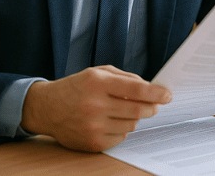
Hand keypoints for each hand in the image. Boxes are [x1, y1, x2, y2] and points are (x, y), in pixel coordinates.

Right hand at [21, 65, 171, 151]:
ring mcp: (93, 126)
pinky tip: (110, 122)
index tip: (167, 95)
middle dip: (151, 107)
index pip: (136, 90)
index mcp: (97, 83)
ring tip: (122, 111)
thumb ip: (125, 78)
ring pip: (131, 125)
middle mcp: (95, 105)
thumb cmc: (76, 87)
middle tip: (154, 105)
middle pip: (138, 110)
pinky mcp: (92, 142)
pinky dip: (121, 130)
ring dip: (134, 118)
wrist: (47, 108)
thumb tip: (150, 88)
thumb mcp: (97, 73)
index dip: (156, 93)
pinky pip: (120, 137)